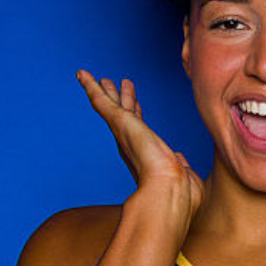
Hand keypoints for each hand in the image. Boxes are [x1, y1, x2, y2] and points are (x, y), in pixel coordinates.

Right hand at [76, 71, 202, 220]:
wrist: (169, 188)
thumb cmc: (179, 191)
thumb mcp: (183, 175)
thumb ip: (181, 165)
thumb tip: (180, 158)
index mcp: (143, 155)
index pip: (139, 129)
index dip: (137, 115)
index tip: (137, 105)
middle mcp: (129, 144)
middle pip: (122, 115)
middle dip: (120, 100)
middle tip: (114, 85)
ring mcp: (122, 132)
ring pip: (110, 106)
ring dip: (106, 91)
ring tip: (104, 79)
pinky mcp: (118, 121)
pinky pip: (100, 100)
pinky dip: (90, 86)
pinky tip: (82, 74)